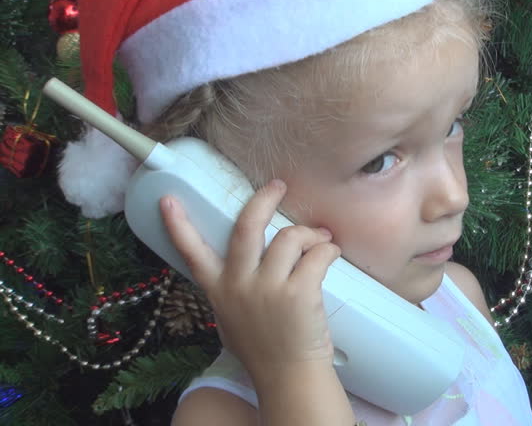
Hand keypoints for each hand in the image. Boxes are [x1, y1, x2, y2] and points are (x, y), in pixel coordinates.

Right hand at [159, 179, 340, 376]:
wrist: (288, 376)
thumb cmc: (264, 348)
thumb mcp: (232, 318)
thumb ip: (232, 290)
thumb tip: (244, 265)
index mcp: (219, 290)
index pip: (193, 252)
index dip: (179, 224)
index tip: (168, 199)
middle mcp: (239, 285)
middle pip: (247, 226)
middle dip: (263, 200)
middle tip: (277, 187)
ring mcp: (268, 288)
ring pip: (289, 237)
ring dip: (309, 234)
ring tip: (320, 241)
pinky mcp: (298, 292)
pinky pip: (317, 255)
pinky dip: (328, 250)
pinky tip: (331, 255)